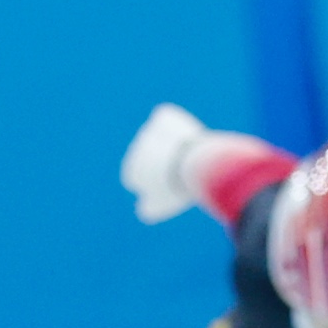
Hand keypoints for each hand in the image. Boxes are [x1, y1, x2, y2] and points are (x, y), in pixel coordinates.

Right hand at [120, 100, 210, 223]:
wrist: (194, 161)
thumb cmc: (178, 187)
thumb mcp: (161, 206)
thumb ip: (148, 209)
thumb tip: (143, 209)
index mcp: (132, 172)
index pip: (140, 178)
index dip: (158, 182)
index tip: (172, 185)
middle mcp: (135, 150)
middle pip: (151, 158)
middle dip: (164, 162)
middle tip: (185, 170)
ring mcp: (148, 132)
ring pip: (160, 139)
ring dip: (171, 145)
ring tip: (189, 155)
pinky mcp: (162, 117)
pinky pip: (167, 119)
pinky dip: (175, 126)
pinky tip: (187, 136)